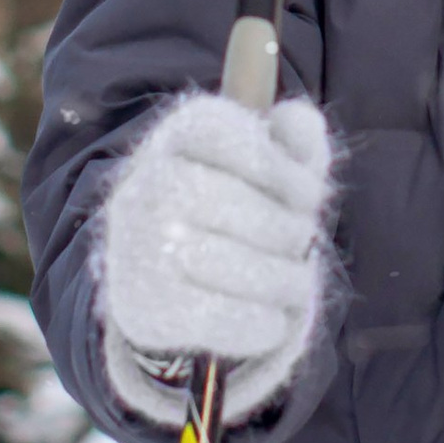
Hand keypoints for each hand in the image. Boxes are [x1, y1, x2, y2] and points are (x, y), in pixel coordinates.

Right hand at [99, 92, 333, 429]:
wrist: (166, 286)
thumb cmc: (236, 212)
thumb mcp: (271, 168)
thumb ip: (295, 140)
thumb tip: (296, 119)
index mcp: (174, 141)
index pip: (221, 131)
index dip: (278, 165)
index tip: (309, 195)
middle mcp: (140, 187)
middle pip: (231, 200)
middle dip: (287, 229)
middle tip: (305, 244)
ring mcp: (134, 250)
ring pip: (230, 263)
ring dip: (285, 280)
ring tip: (297, 283)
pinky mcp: (139, 308)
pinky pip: (218, 317)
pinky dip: (261, 322)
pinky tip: (273, 319)